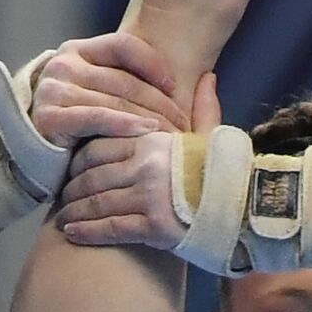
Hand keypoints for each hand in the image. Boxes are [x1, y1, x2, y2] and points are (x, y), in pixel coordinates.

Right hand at [28, 33, 189, 149]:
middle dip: (160, 102)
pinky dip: (125, 125)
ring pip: (115, 100)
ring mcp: (54, 89)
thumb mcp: (101, 93)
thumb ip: (129, 80)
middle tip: (184, 122)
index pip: (123, 44)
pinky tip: (147, 132)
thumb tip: (197, 78)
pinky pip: (97, 117)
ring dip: (150, 118)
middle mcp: (63, 64)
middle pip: (124, 79)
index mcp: (77, 50)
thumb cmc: (79, 125)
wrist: (37, 156)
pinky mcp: (50, 117)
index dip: (154, 63)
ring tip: (174, 132)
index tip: (176, 86)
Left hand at [55, 71, 220, 247]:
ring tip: (64, 219)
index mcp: (154, 142)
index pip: (101, 146)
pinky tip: (73, 233)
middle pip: (92, 174)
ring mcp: (148, 197)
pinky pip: (109, 227)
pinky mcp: (153, 226)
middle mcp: (147, 167)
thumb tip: (207, 77)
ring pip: (96, 201)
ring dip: (75, 212)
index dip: (81, 159)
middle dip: (73, 188)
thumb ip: (203, 109)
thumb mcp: (213, 138)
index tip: (72, 169)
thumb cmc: (227, 174)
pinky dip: (87, 231)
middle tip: (63, 198)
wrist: (248, 210)